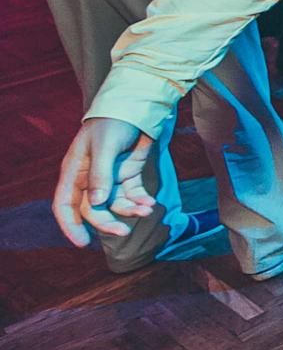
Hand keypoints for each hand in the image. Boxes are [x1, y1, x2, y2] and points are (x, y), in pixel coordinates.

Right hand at [52, 118, 156, 246]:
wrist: (136, 107)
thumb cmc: (113, 122)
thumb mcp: (104, 146)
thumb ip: (100, 174)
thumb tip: (97, 202)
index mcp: (74, 171)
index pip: (64, 204)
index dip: (70, 224)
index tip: (82, 242)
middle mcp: (90, 178)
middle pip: (94, 209)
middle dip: (107, 222)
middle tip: (125, 232)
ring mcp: (110, 177)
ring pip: (116, 203)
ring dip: (130, 210)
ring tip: (147, 210)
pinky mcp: (129, 174)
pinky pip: (133, 194)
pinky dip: (141, 201)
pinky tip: (151, 203)